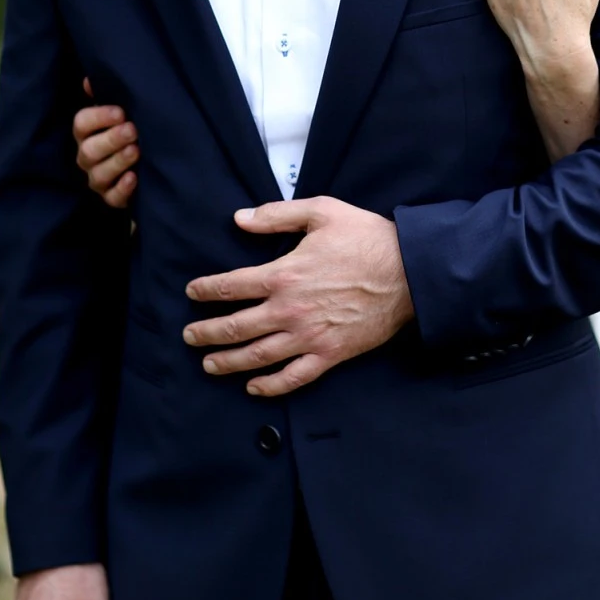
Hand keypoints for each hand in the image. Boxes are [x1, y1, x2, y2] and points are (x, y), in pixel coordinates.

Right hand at [74, 78, 137, 207]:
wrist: (141, 163)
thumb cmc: (124, 130)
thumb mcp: (117, 112)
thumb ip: (105, 96)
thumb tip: (89, 80)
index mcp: (85, 133)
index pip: (81, 124)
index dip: (99, 117)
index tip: (121, 112)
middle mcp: (87, 156)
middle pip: (90, 150)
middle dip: (111, 139)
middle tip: (132, 129)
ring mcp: (97, 179)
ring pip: (100, 174)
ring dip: (118, 162)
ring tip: (136, 150)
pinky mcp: (111, 197)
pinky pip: (112, 197)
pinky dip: (122, 189)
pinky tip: (134, 177)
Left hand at [183, 198, 414, 396]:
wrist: (410, 272)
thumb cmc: (367, 238)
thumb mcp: (321, 212)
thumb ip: (277, 215)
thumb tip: (239, 218)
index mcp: (283, 274)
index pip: (230, 286)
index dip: (205, 290)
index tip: (192, 292)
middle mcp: (289, 310)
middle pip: (235, 327)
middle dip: (206, 333)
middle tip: (189, 336)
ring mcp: (308, 336)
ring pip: (257, 356)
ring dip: (227, 362)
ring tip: (209, 364)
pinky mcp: (329, 355)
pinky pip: (293, 377)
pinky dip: (270, 386)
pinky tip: (254, 388)